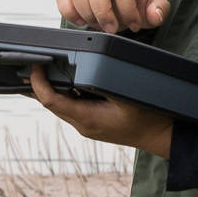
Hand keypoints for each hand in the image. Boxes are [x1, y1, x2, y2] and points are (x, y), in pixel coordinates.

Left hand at [26, 68, 173, 158]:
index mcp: (87, 119)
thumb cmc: (150, 118)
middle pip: (51, 102)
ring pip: (61, 104)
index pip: (50, 101)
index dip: (38, 82)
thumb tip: (86, 67)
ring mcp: (86, 125)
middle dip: (42, 82)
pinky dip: (69, 92)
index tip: (35, 64)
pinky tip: (75, 78)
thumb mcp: (129, 96)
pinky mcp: (92, 123)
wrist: (162, 136)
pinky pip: (72, 106)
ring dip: (55, 86)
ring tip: (54, 65)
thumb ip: (106, 83)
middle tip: (40, 60)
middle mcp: (82, 124)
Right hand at [58, 0, 168, 33]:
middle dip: (103, 13)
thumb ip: (159, 9)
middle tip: (112, 29)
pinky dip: (68, 12)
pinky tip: (81, 21)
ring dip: (87, 14)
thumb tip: (153, 15)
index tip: (135, 26)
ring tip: (100, 25)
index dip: (128, 11)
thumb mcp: (157, 3)